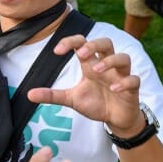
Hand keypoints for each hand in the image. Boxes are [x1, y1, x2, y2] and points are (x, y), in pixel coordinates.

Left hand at [27, 35, 143, 135]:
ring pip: (123, 57)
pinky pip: (134, 80)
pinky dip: (125, 82)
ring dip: (110, 61)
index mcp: (91, 64)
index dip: (70, 42)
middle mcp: (107, 66)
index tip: (56, 51)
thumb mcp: (71, 99)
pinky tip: (113, 88)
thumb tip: (29, 94)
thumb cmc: (96, 103)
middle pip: (106, 42)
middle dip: (94, 45)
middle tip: (82, 55)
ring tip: (96, 71)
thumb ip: (52, 95)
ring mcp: (121, 76)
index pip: (82, 43)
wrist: (116, 119)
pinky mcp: (132, 89)